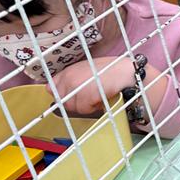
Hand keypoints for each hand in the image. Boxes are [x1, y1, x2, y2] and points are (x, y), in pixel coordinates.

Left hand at [49, 56, 163, 116]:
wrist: (127, 73)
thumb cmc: (112, 72)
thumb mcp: (88, 70)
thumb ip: (72, 79)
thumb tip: (53, 90)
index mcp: (69, 70)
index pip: (52, 87)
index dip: (63, 94)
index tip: (75, 95)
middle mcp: (69, 77)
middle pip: (61, 100)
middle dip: (75, 101)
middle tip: (90, 96)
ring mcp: (75, 86)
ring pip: (72, 107)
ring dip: (85, 105)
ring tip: (98, 96)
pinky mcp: (84, 95)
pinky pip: (83, 109)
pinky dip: (93, 107)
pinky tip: (102, 98)